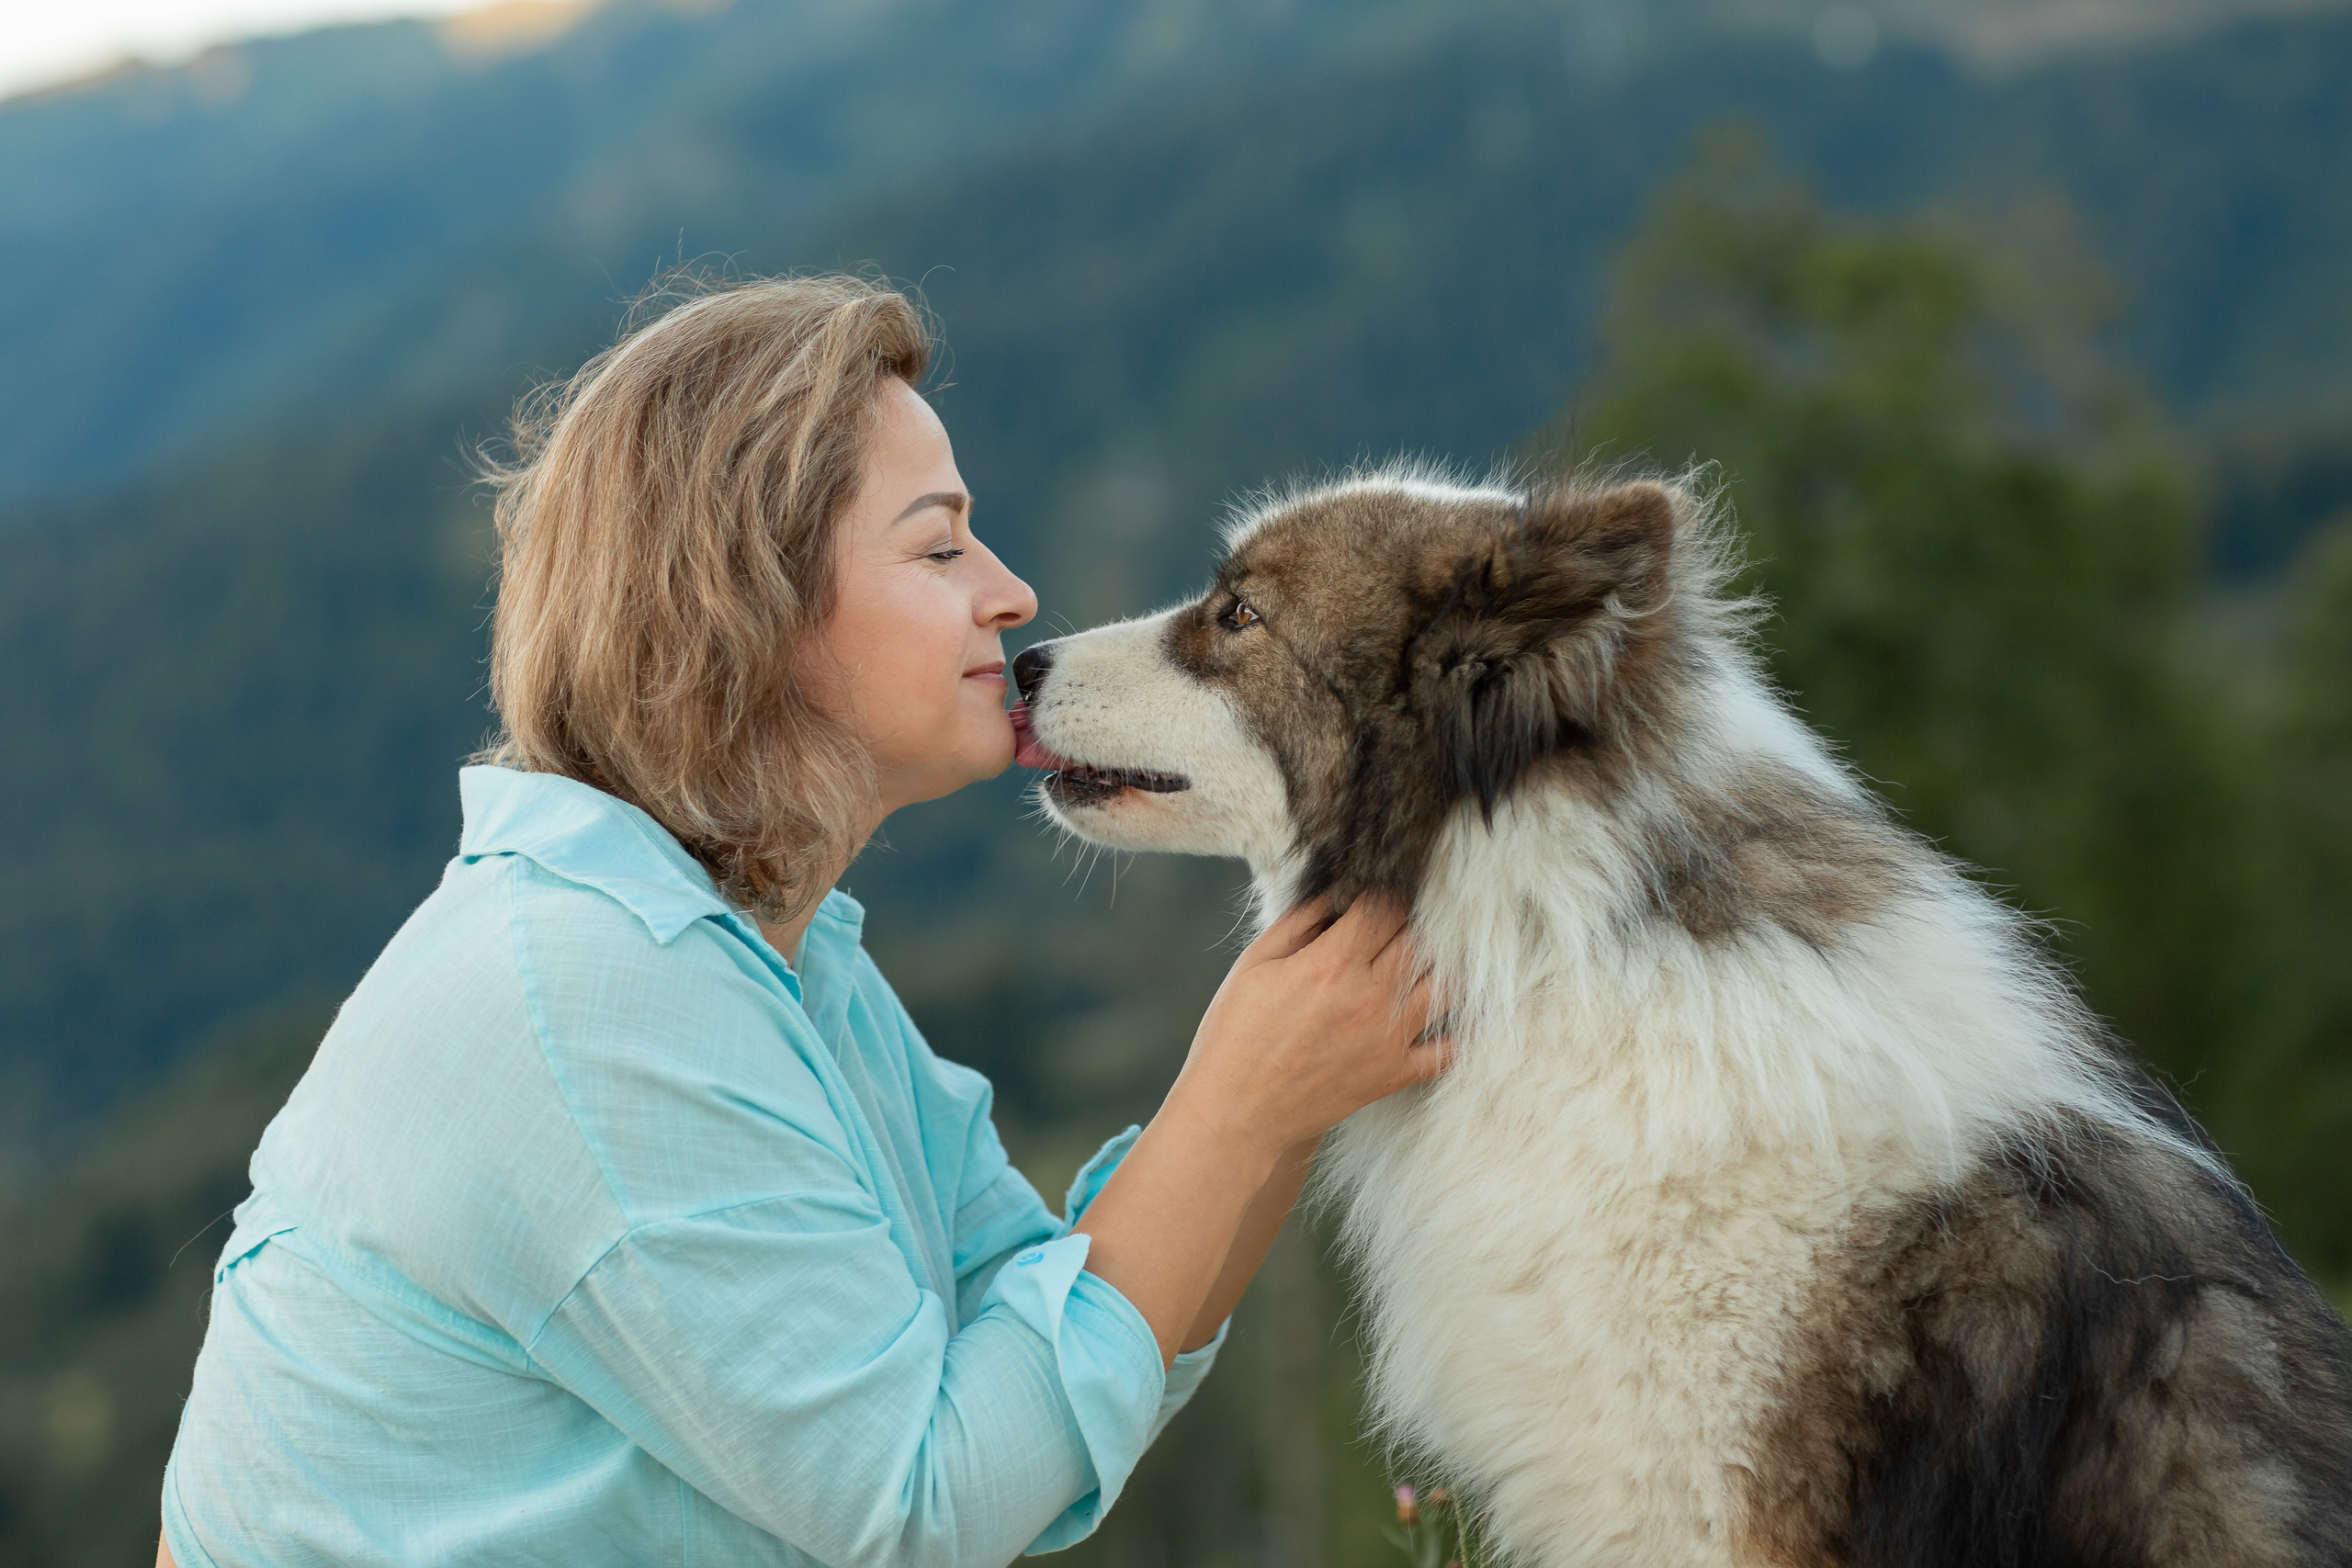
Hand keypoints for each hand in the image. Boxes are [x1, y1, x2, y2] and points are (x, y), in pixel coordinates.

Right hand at [1165, 895, 1446, 1166]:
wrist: (1238, 1112)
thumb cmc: (1235, 1035)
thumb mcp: (1255, 965)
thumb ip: (1299, 923)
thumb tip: (1336, 893)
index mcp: (1332, 964)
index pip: (1384, 907)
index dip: (1383, 892)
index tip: (1374, 894)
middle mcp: (1370, 996)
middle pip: (1419, 939)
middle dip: (1411, 923)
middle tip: (1396, 924)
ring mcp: (1389, 1037)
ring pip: (1446, 984)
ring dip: (1438, 965)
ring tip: (1421, 959)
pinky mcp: (1395, 1073)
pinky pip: (1449, 1050)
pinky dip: (1459, 1031)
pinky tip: (1450, 1015)